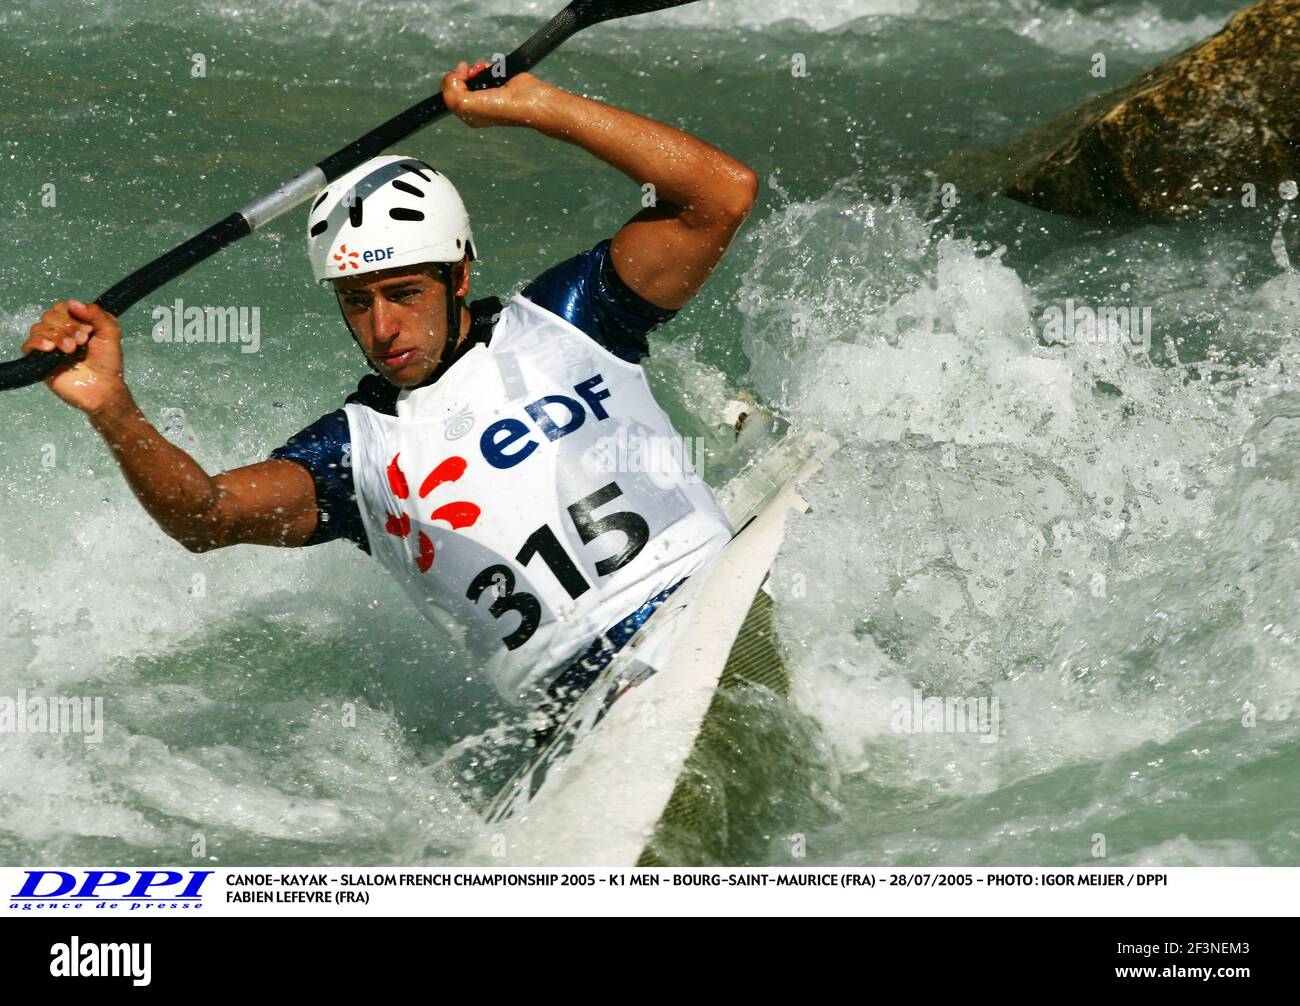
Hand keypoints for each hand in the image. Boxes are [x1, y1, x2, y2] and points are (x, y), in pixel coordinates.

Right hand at [21, 299, 130, 415]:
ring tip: (73, 350)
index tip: (89, 330)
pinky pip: (28, 344)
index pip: (63, 307)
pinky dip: (38, 342)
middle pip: (50, 315)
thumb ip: (97, 313)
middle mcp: (60, 332)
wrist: (103, 387)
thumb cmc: (108, 363)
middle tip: (83, 341)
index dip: (73, 315)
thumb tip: (73, 303)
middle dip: (68, 326)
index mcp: (75, 323)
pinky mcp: (40, 360)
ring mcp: (49, 345)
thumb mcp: (111, 333)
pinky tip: (51, 348)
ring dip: (57, 336)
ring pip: (39, 327)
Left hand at [441, 59, 547, 128]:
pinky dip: (484, 66)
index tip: (458, 78)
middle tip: (467, 73)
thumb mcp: (466, 104)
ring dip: (472, 68)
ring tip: (479, 69)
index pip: (448, 96)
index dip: (450, 83)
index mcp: (468, 114)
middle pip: (458, 83)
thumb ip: (452, 91)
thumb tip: (455, 75)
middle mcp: (477, 104)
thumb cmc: (500, 107)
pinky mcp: (496, 82)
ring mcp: (487, 92)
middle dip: (460, 74)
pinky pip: (483, 69)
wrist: (527, 99)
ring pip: (469, 74)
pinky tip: (488, 69)